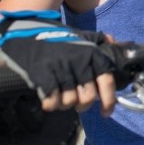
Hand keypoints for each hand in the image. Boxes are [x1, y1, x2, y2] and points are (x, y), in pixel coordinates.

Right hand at [0, 10, 116, 115]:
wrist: (27, 32)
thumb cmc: (59, 38)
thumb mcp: (84, 36)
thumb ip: (101, 41)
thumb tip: (115, 44)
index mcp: (92, 53)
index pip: (107, 81)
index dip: (108, 101)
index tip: (105, 112)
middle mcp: (79, 61)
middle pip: (87, 97)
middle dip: (83, 105)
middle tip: (78, 104)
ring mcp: (60, 67)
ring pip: (69, 101)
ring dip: (66, 105)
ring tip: (62, 98)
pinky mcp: (42, 74)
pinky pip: (51, 100)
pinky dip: (51, 104)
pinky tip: (50, 99)